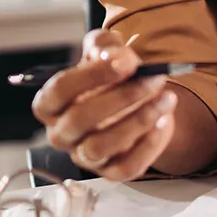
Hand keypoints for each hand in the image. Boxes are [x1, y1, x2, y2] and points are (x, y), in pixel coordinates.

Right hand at [30, 30, 176, 181]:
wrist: (138, 100)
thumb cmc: (112, 76)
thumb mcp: (105, 51)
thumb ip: (104, 45)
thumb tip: (114, 56)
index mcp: (51, 103)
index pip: (60, 90)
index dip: (93, 74)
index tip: (127, 61)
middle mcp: (61, 134)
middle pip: (81, 119)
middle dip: (122, 96)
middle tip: (154, 78)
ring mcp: (84, 156)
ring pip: (101, 147)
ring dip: (138, 120)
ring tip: (166, 98)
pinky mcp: (111, 171)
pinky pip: (127, 166)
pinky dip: (149, 144)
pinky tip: (163, 120)